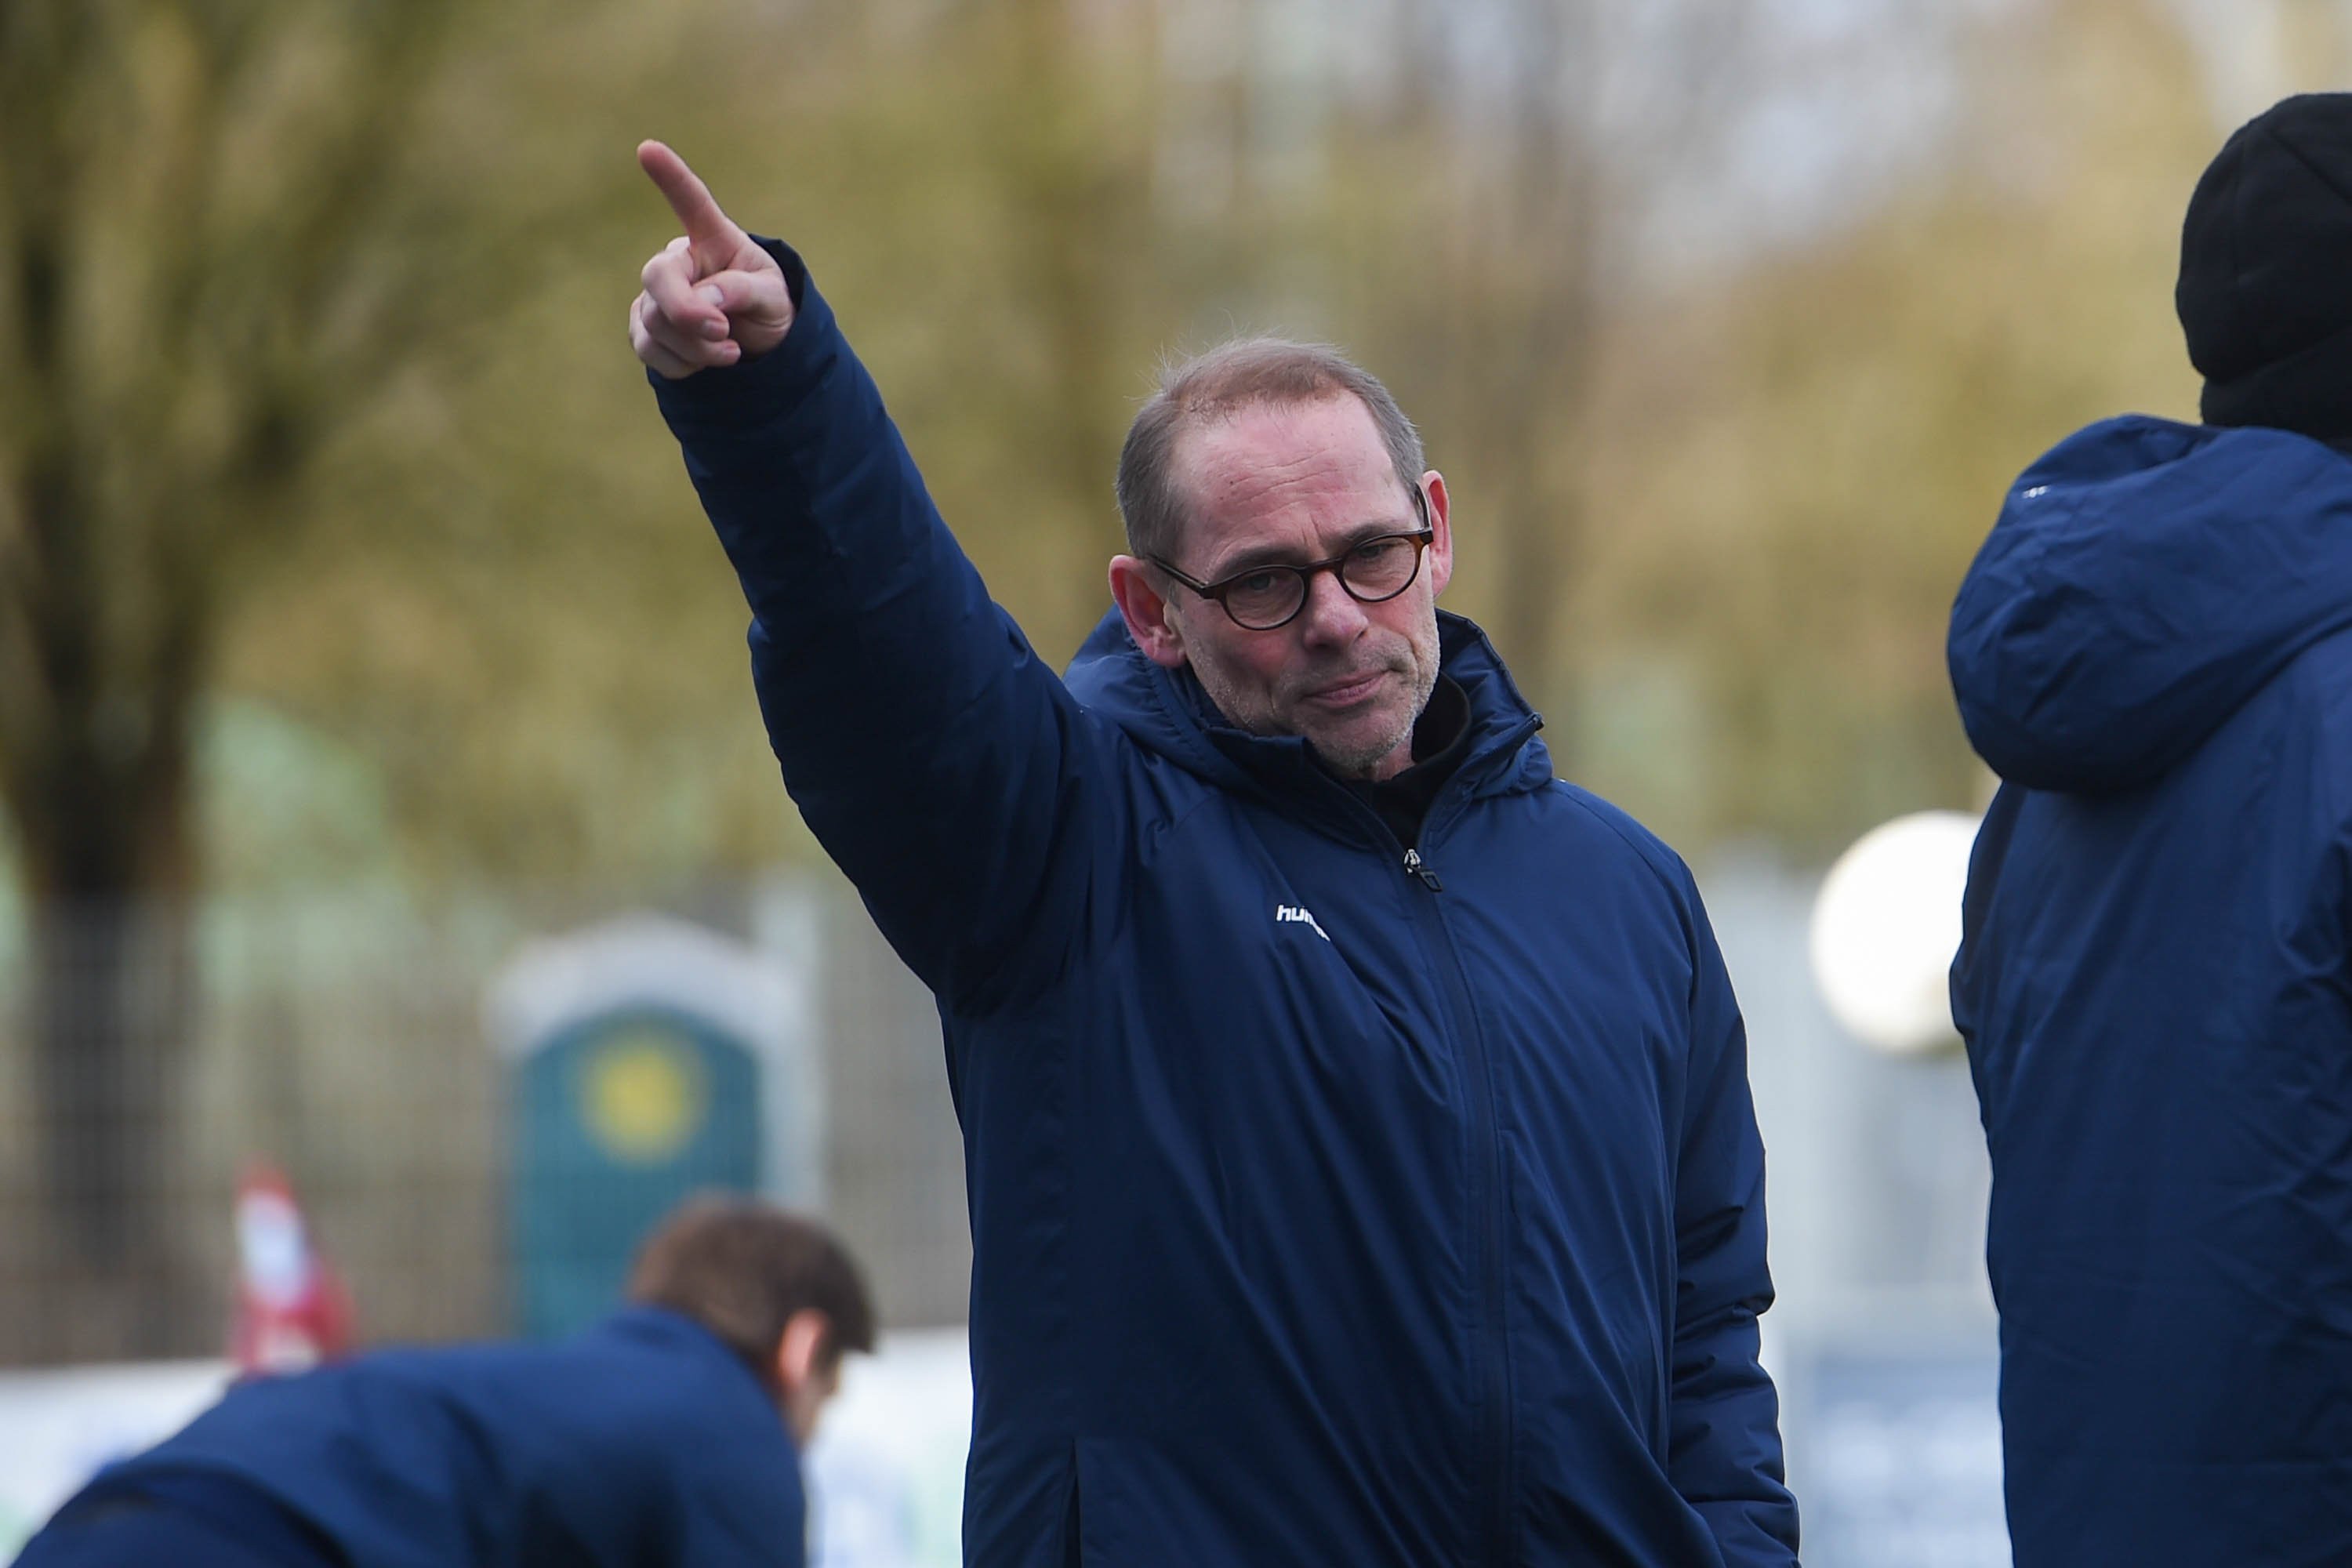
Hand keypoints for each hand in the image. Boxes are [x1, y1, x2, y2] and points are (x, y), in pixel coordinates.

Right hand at [628, 140, 794, 378]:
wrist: (755, 346)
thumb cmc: (767, 307)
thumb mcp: (772, 298)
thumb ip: (744, 291)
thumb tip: (707, 298)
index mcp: (714, 240)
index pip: (692, 204)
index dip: (671, 177)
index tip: (648, 149)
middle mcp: (679, 261)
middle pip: (658, 278)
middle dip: (687, 312)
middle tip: (724, 333)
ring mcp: (656, 294)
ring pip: (655, 321)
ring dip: (697, 347)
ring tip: (732, 350)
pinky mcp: (645, 327)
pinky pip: (649, 348)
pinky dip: (681, 363)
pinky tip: (705, 361)